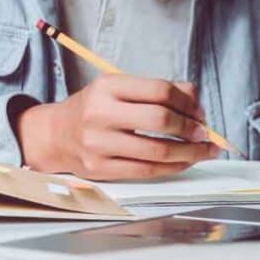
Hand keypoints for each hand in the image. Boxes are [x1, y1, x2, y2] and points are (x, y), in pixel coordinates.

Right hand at [15, 75, 219, 179]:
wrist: (55, 135)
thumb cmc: (92, 110)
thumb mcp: (117, 89)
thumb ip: (155, 90)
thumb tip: (195, 103)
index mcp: (106, 88)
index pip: (159, 91)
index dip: (187, 102)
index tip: (199, 112)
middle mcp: (99, 115)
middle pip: (160, 121)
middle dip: (191, 129)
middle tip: (204, 133)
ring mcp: (98, 144)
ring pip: (157, 151)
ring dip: (189, 152)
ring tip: (203, 151)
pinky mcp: (100, 169)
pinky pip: (146, 171)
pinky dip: (172, 167)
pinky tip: (183, 162)